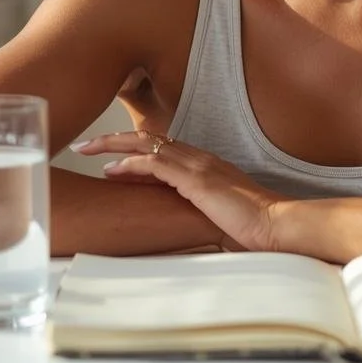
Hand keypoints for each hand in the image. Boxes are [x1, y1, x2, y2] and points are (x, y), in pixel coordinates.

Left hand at [70, 130, 287, 252]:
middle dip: (113, 139)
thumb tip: (179, 221)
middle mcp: (198, 158)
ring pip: (145, 143)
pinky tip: (111, 170)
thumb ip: (199, 208)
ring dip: (112, 145)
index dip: (133, 148)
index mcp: (205, 163)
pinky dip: (130, 164)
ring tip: (87, 150)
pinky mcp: (194, 179)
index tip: (110, 156)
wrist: (275, 224)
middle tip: (85, 145)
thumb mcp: (219, 212)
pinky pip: (154, 163)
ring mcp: (196, 166)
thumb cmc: (253, 225)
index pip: (161, 147)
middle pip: (147, 137)